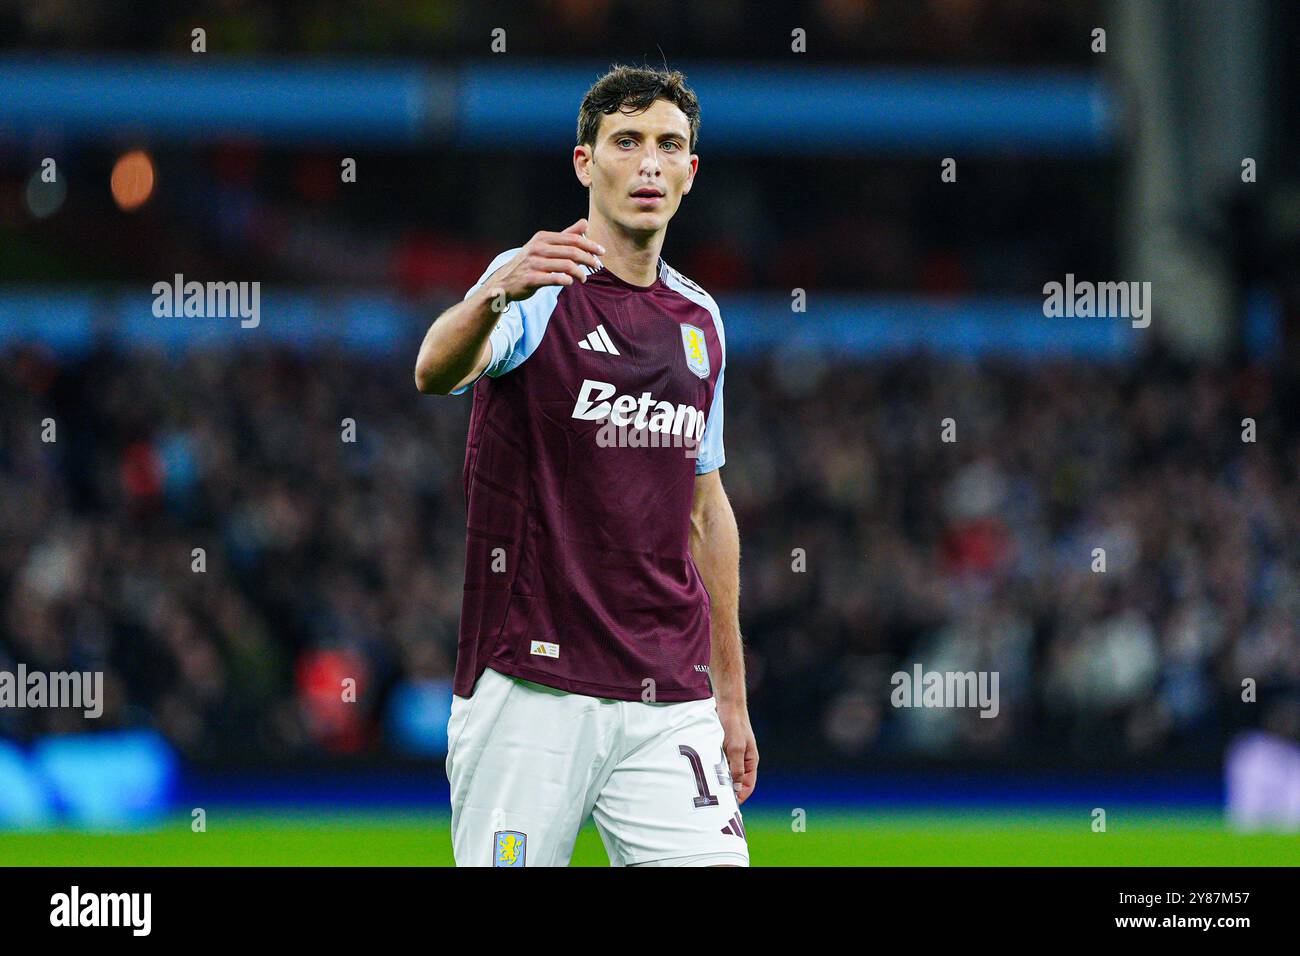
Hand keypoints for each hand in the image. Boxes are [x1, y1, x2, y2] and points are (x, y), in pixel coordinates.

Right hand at [487, 219, 604, 302]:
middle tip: (597, 265)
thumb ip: (566, 235)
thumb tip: (585, 223)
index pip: (573, 239)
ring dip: (580, 273)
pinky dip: (567, 280)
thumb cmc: (531, 262)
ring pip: (566, 266)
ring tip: (584, 278)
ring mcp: (533, 263)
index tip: (602, 252)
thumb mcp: (546, 245)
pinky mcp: (531, 279)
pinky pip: (554, 279)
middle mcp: (537, 248)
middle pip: (572, 252)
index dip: (590, 245)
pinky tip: (571, 282)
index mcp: (542, 237)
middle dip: (588, 259)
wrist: (505, 280)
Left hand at [717, 699, 758, 804]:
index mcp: (751, 762)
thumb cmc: (734, 724)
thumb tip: (735, 788)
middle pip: (736, 782)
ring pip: (725, 774)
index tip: (729, 807)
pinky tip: (702, 775)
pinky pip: (717, 765)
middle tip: (715, 803)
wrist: (726, 704)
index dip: (739, 798)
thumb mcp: (735, 747)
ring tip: (707, 792)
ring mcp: (732, 755)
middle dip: (727, 793)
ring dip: (718, 781)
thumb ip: (736, 767)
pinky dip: (712, 770)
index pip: (747, 786)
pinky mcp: (722, 750)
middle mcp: (742, 760)